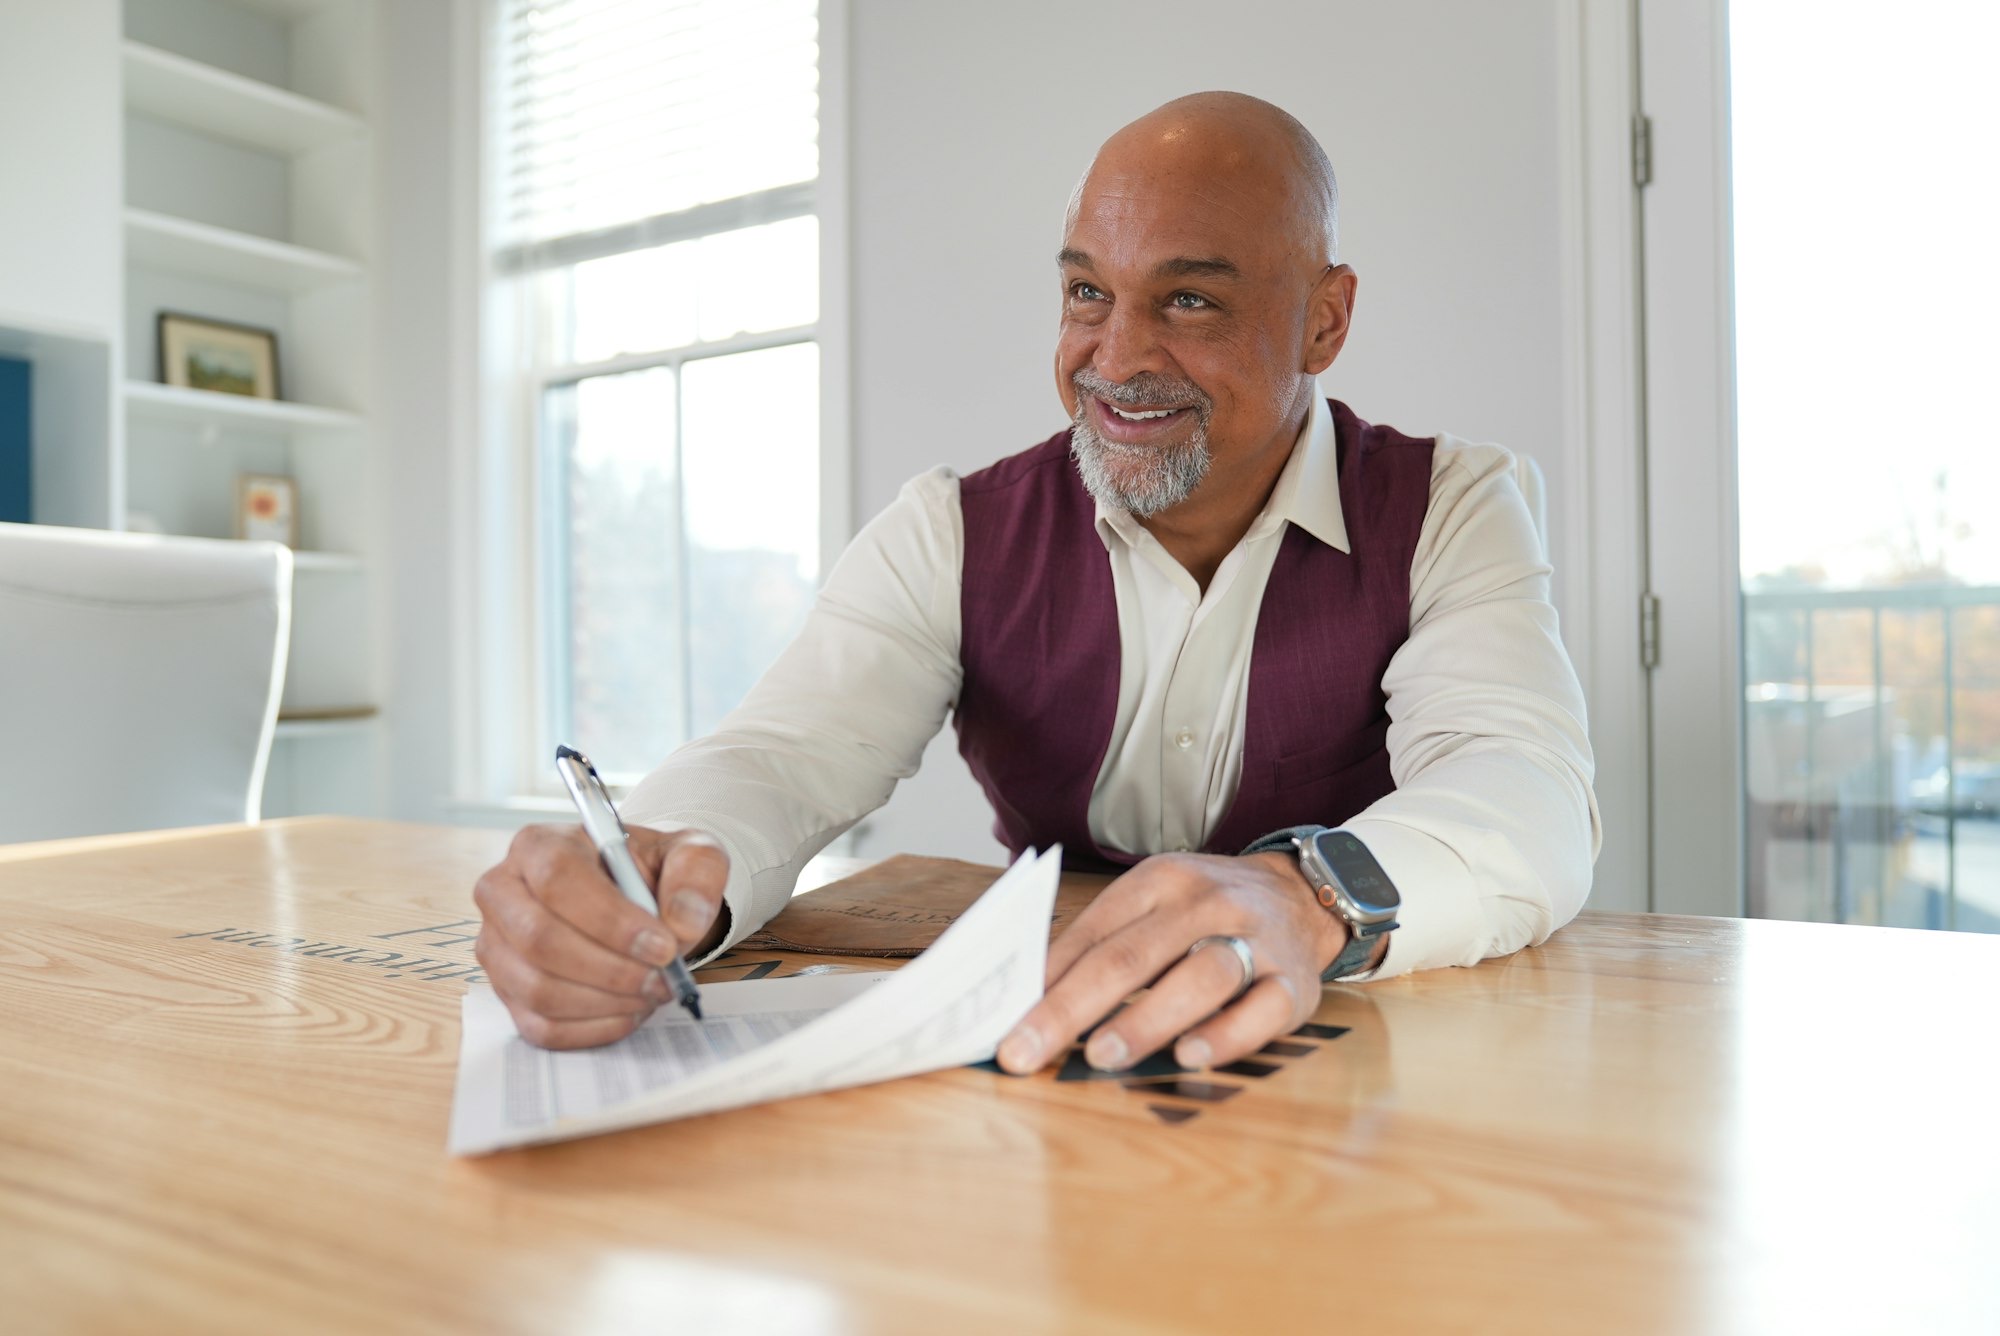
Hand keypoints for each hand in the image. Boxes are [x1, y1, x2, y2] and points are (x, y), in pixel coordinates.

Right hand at [472, 824, 730, 1048]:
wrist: (637, 900)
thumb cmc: (652, 872)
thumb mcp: (689, 853)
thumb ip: (696, 872)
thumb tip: (682, 922)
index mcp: (540, 845)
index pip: (558, 879)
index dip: (610, 920)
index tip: (662, 946)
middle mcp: (504, 892)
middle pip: (538, 938)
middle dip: (610, 968)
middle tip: (662, 977)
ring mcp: (497, 945)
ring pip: (537, 988)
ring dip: (606, 1001)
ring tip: (652, 991)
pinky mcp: (507, 991)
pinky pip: (540, 1026)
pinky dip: (594, 1027)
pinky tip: (630, 1010)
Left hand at [996, 852, 1351, 1074]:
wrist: (1307, 895)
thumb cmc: (1208, 911)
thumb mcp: (1152, 904)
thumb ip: (1098, 946)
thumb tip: (1030, 1001)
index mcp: (1161, 881)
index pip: (1093, 934)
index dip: (1045, 983)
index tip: (1004, 1027)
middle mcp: (1207, 904)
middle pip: (1132, 957)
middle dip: (1071, 1009)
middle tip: (1028, 1052)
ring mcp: (1255, 942)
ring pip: (1199, 978)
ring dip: (1145, 1019)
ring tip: (1100, 1056)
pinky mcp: (1295, 983)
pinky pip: (1262, 1010)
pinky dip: (1225, 1035)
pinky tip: (1188, 1057)